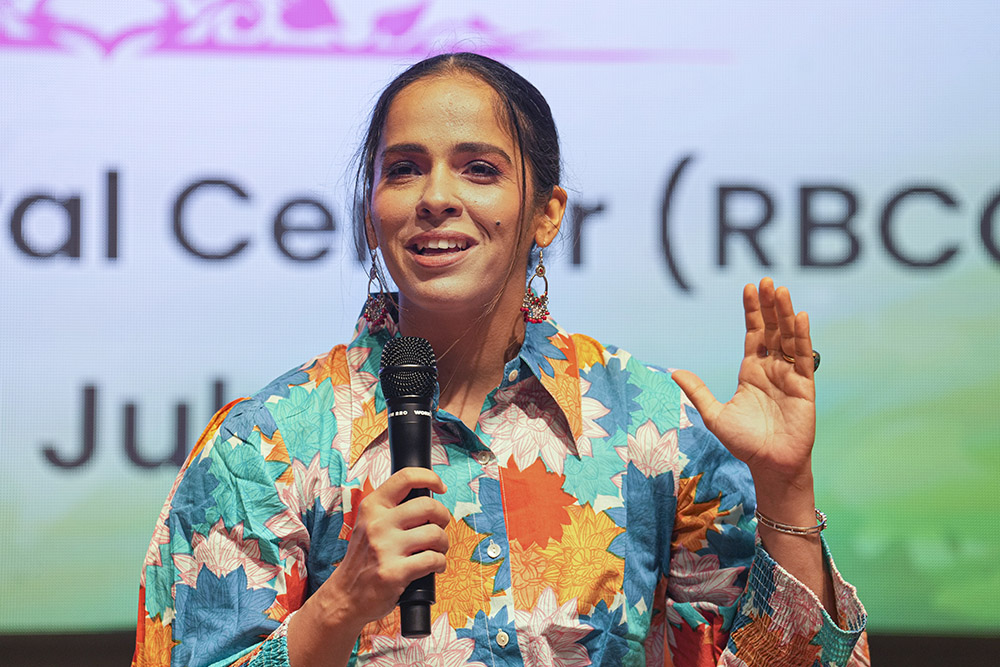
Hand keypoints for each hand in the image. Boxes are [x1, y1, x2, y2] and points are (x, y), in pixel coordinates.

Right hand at [298, 468, 449, 635]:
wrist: (345, 596)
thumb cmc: (364, 559)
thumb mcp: (368, 524)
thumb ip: (391, 509)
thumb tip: (428, 497)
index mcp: (372, 507)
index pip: (406, 477)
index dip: (430, 478)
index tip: (440, 487)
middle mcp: (377, 523)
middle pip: (428, 506)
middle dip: (443, 517)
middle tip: (439, 527)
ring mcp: (385, 548)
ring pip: (435, 533)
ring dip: (443, 543)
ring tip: (436, 550)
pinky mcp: (394, 572)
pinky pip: (433, 559)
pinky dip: (440, 563)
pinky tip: (434, 566)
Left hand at [672, 277, 815, 484]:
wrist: (769, 465)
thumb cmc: (744, 443)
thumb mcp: (714, 415)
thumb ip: (698, 391)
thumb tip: (673, 371)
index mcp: (751, 372)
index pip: (754, 334)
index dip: (752, 312)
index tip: (749, 288)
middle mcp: (771, 369)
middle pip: (772, 330)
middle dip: (769, 306)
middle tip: (766, 281)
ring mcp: (789, 376)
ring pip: (788, 339)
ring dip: (785, 315)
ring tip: (781, 291)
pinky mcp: (804, 387)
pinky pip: (803, 358)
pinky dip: (802, 337)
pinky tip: (800, 318)